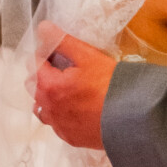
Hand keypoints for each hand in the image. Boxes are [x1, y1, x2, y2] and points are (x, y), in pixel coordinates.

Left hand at [31, 27, 117, 148]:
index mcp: (49, 86)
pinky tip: (78, 109)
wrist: (132, 119)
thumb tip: (43, 28)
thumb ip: (63, 41)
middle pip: (35, 87)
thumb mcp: (88, 56)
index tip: (59, 52)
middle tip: (65, 69)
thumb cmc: (111, 85)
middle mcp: (49, 109)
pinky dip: (61, 115)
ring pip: (43, 109)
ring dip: (50, 98)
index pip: (35, 64)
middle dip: (44, 75)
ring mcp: (59, 126)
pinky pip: (57, 125)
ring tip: (69, 91)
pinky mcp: (71, 139)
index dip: (45, 54)